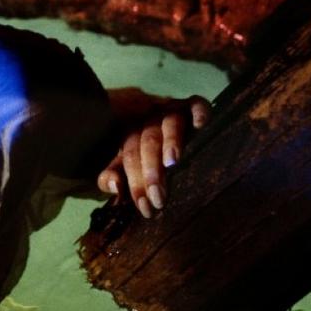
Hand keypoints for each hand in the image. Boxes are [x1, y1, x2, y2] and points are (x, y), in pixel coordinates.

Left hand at [96, 93, 210, 218]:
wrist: (158, 119)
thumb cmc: (139, 154)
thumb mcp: (122, 166)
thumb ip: (110, 176)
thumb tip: (116, 186)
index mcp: (128, 132)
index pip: (130, 156)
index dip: (136, 182)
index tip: (145, 207)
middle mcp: (148, 119)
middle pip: (148, 142)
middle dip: (152, 171)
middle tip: (159, 197)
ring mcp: (169, 110)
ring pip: (169, 123)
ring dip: (171, 141)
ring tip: (172, 161)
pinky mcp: (190, 105)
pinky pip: (195, 104)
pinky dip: (199, 111)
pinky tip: (200, 124)